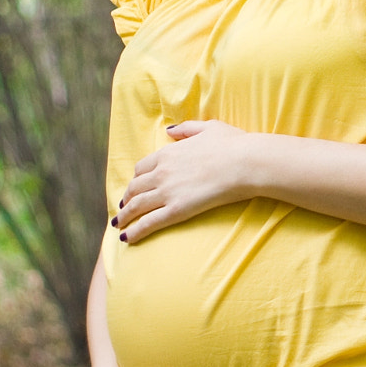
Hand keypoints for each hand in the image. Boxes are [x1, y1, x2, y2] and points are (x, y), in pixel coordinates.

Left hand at [114, 120, 252, 242]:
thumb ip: (186, 128)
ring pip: (136, 206)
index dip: (136, 179)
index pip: (142, 168)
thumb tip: (169, 131)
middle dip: (127, 198)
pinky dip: (134, 231)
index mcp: (168, 153)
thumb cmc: (234, 144)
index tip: (136, 186)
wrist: (246, 162)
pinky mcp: (177, 209)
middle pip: (135, 188)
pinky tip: (126, 238)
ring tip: (119, 225)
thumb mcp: (208, 127)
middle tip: (124, 207)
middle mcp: (162, 172)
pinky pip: (149, 222)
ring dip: (124, 216)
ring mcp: (167, 191)